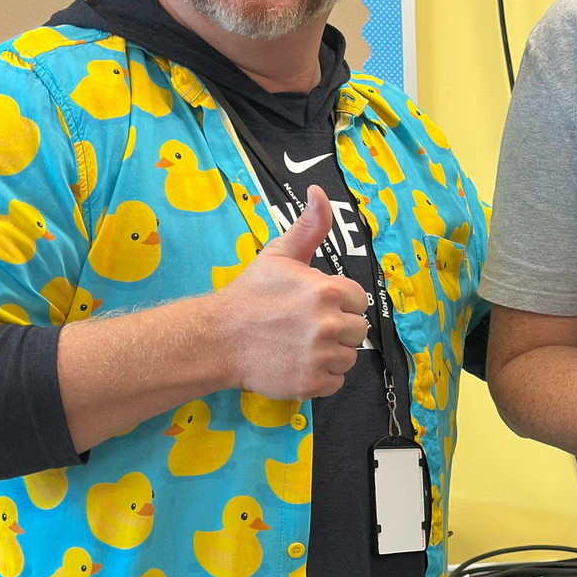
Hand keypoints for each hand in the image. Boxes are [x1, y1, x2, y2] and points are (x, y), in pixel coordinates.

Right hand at [214, 187, 369, 401]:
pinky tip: (298, 362)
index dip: (339, 302)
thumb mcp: (279, 254)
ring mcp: (320, 355)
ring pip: (349, 357)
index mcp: (327, 291)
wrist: (218, 338)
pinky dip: (321, 376)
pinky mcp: (311, 382)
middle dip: (337, 328)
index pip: (358, 300)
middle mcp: (328, 323)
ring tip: (300, 344)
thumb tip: (319, 193)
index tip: (314, 305)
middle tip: (306, 326)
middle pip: (357, 330)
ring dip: (331, 353)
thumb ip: (309, 226)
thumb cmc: (249, 295)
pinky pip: (336, 382)